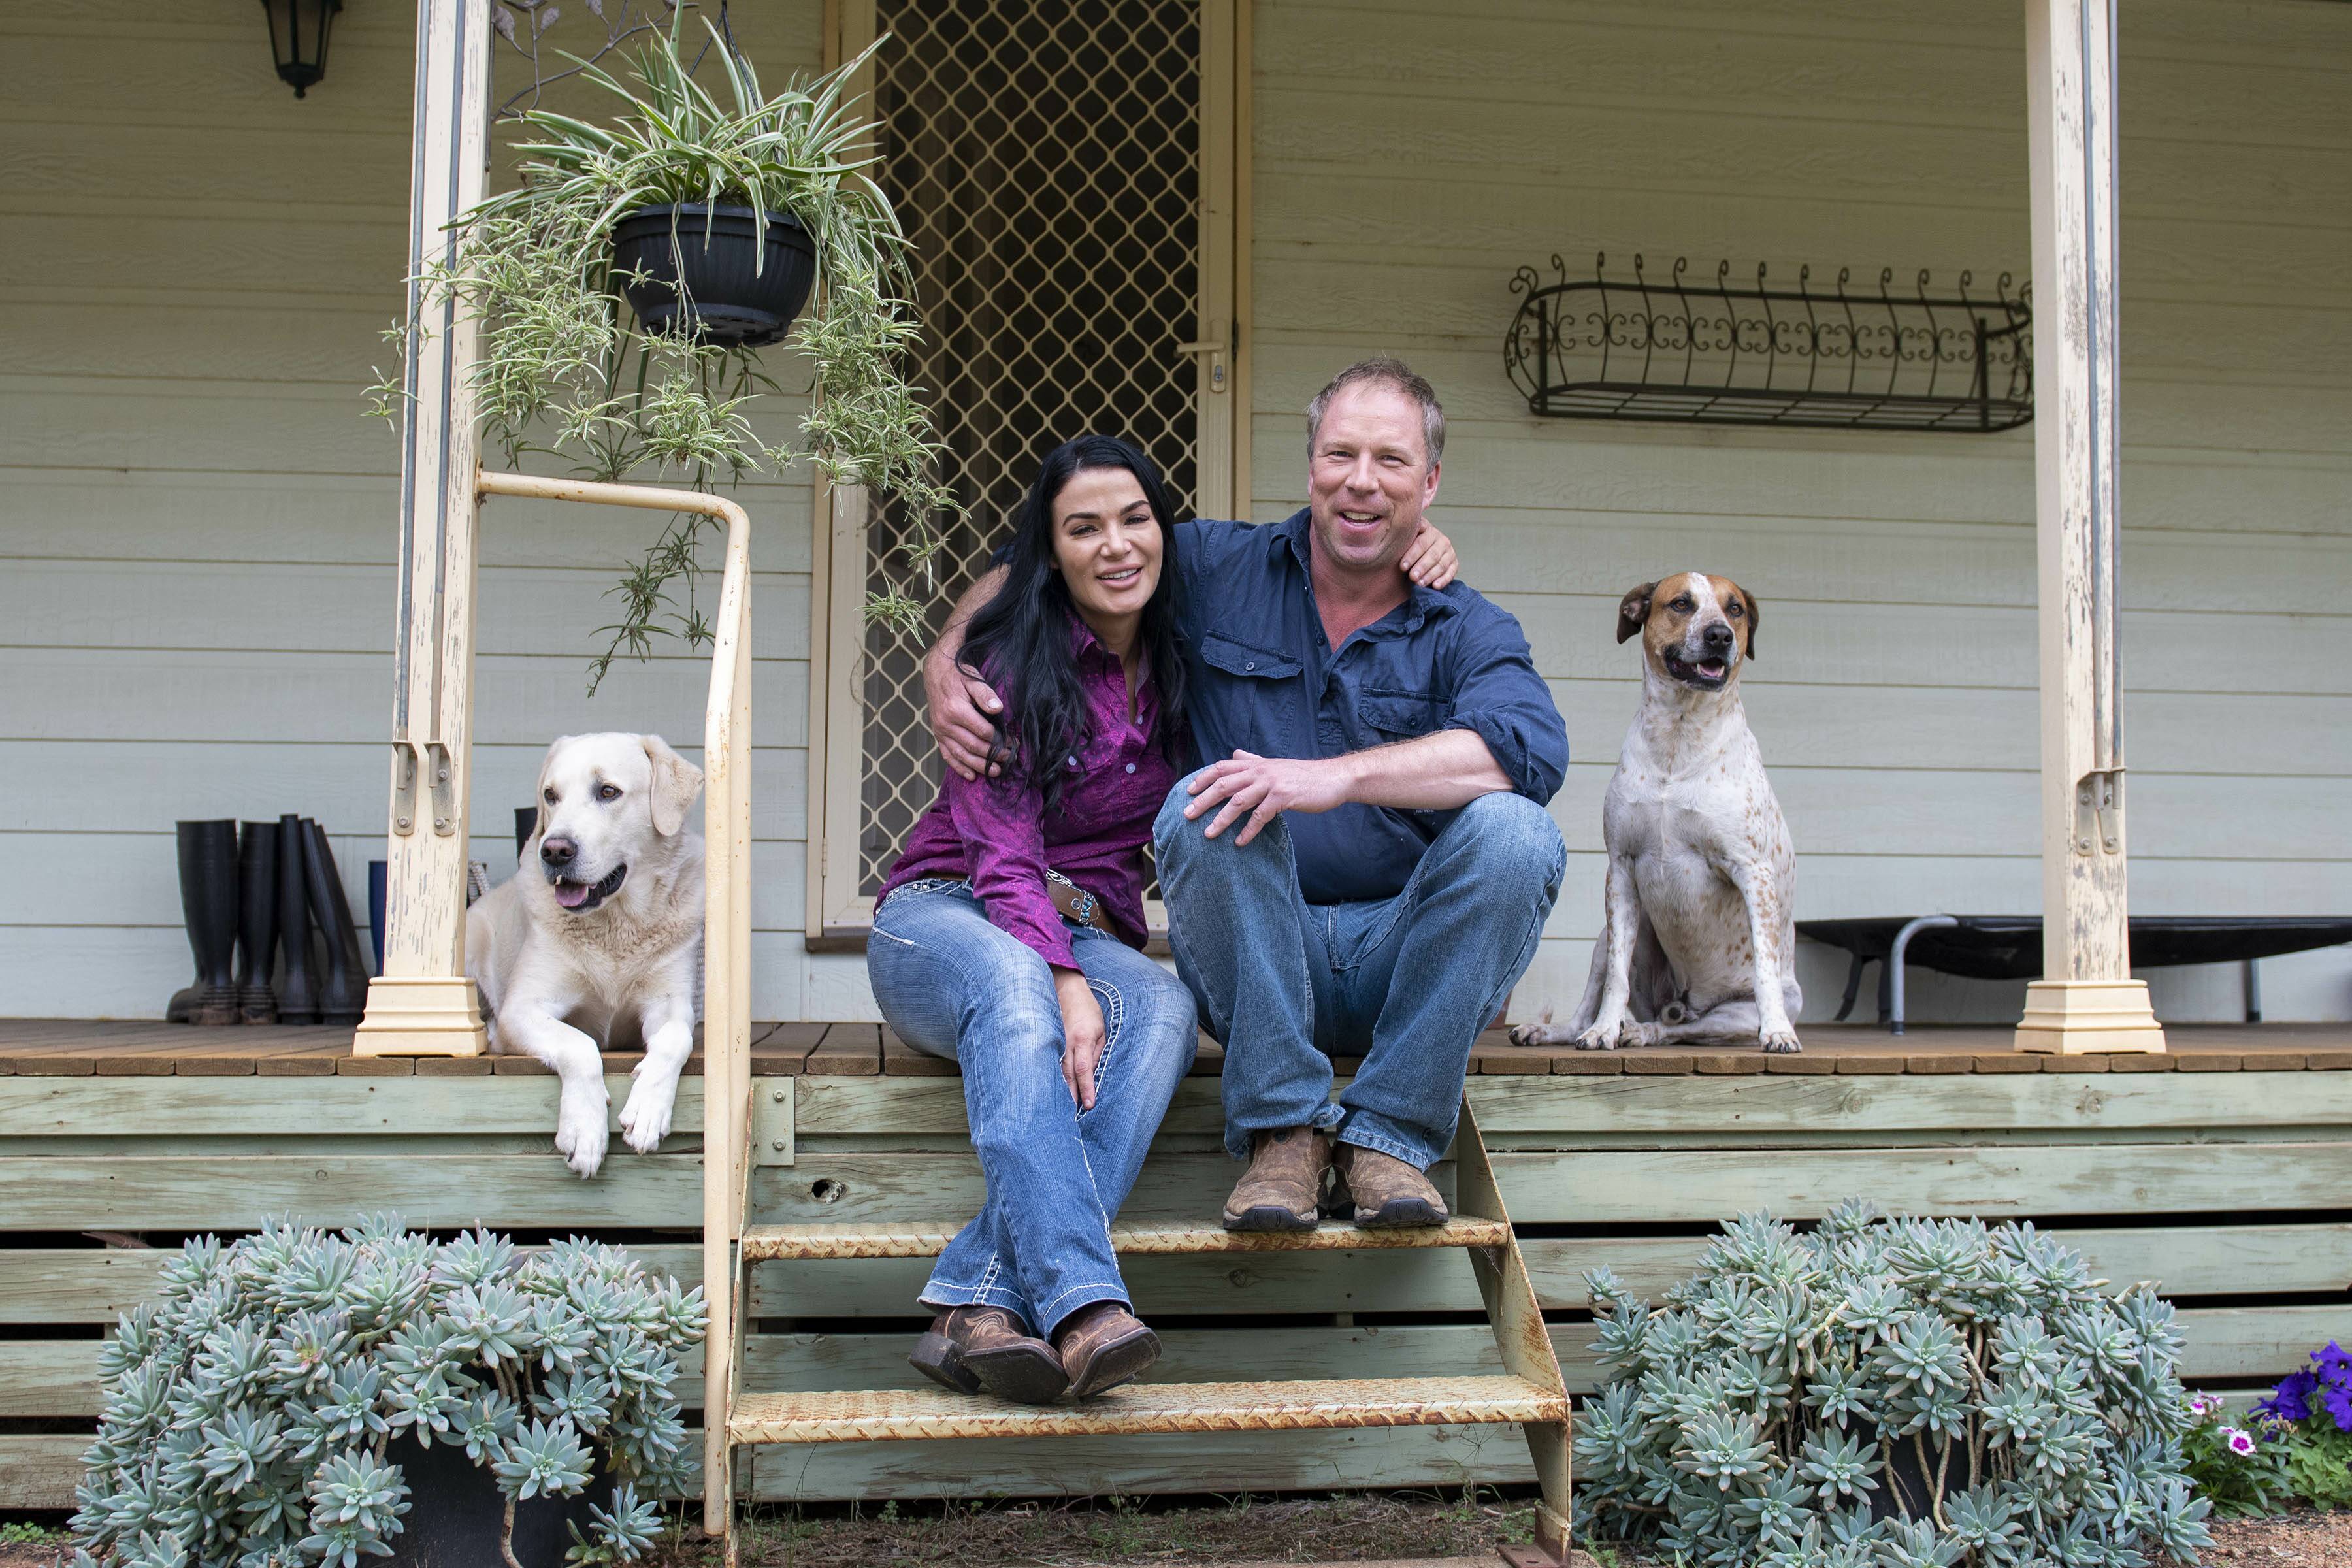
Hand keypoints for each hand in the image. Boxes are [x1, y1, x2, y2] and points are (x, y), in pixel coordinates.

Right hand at [925, 654, 1002, 780]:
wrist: (935, 672)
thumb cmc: (958, 675)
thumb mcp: (973, 679)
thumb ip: (985, 694)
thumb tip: (997, 709)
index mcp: (956, 710)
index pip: (982, 731)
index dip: (999, 739)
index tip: (1012, 742)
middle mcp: (946, 724)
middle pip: (972, 746)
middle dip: (992, 755)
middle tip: (1008, 758)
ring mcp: (940, 731)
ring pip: (960, 755)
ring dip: (978, 766)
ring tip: (995, 772)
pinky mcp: (938, 735)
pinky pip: (947, 755)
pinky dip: (958, 767)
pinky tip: (970, 776)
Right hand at [1054, 967, 1105, 1109]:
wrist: (1065, 988)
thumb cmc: (1087, 1009)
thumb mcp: (1102, 1029)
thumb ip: (1098, 1052)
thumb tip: (1094, 1074)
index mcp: (1082, 1038)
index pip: (1084, 1069)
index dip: (1087, 1089)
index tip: (1089, 1106)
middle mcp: (1066, 1042)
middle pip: (1066, 1075)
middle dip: (1069, 1096)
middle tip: (1069, 1118)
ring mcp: (1054, 1041)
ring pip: (1054, 1071)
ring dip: (1057, 1090)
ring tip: (1056, 1111)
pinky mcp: (1046, 1040)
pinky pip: (1047, 1062)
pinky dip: (1047, 1077)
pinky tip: (1045, 1090)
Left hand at [1182, 750, 1350, 845]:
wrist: (1333, 778)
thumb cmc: (1303, 775)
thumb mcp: (1275, 764)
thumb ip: (1254, 759)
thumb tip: (1236, 752)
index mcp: (1256, 763)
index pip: (1222, 767)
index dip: (1203, 778)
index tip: (1188, 790)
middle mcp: (1260, 770)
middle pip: (1223, 784)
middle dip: (1203, 800)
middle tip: (1187, 815)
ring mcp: (1271, 783)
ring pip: (1238, 801)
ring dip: (1220, 819)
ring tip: (1208, 834)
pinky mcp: (1284, 797)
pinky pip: (1260, 816)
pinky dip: (1248, 831)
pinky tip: (1240, 842)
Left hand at [1400, 517, 1456, 588]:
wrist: (1420, 550)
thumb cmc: (1409, 544)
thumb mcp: (1406, 536)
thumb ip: (1403, 533)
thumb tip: (1392, 526)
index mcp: (1429, 531)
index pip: (1421, 543)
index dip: (1412, 555)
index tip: (1402, 567)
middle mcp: (1442, 540)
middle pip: (1433, 554)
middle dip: (1422, 567)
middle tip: (1412, 577)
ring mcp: (1449, 552)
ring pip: (1442, 564)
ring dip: (1430, 575)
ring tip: (1419, 584)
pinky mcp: (1454, 564)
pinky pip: (1451, 572)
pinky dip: (1444, 580)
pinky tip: (1435, 586)